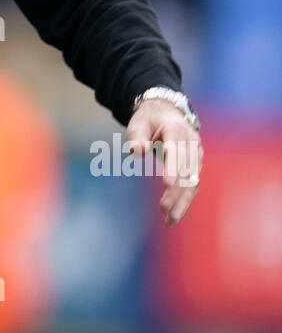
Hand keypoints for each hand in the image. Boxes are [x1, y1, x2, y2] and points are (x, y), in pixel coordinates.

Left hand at [126, 98, 202, 226]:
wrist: (167, 113)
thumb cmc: (148, 120)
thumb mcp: (137, 123)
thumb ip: (136, 136)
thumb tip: (138, 151)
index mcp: (176, 128)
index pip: (176, 150)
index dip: (172, 167)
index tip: (166, 184)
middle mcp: (191, 142)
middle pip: (185, 169)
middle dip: (176, 191)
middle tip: (163, 208)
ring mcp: (197, 154)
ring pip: (193, 181)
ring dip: (182, 201)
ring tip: (170, 220)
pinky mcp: (196, 165)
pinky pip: (192, 185)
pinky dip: (184, 201)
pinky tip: (174, 216)